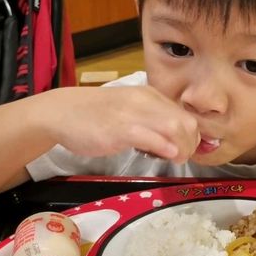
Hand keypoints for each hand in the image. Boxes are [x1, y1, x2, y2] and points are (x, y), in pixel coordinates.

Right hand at [46, 86, 199, 162]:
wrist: (61, 112)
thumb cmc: (96, 115)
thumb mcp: (130, 111)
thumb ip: (151, 122)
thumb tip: (173, 141)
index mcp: (150, 96)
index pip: (185, 115)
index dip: (193, 136)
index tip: (186, 150)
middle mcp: (145, 101)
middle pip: (186, 122)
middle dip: (191, 144)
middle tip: (181, 158)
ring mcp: (133, 113)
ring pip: (174, 126)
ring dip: (182, 148)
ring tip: (175, 159)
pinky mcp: (119, 128)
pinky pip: (150, 136)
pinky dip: (164, 146)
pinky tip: (167, 155)